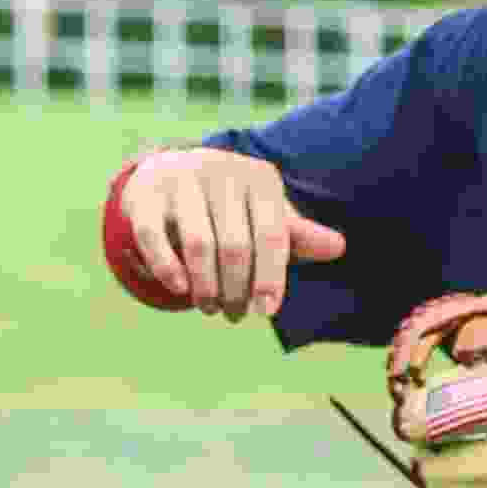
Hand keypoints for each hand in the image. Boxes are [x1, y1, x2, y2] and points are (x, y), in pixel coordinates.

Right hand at [101, 146, 344, 323]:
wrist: (171, 174)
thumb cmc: (231, 207)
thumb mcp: (266, 216)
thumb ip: (297, 237)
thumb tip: (339, 248)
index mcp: (259, 178)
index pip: (272, 235)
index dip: (271, 277)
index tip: (266, 312)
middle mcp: (221, 171)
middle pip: (235, 245)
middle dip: (236, 289)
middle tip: (234, 316)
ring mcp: (181, 180)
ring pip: (198, 245)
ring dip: (205, 287)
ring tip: (210, 308)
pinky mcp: (146, 194)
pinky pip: (154, 237)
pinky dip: (168, 268)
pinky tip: (179, 291)